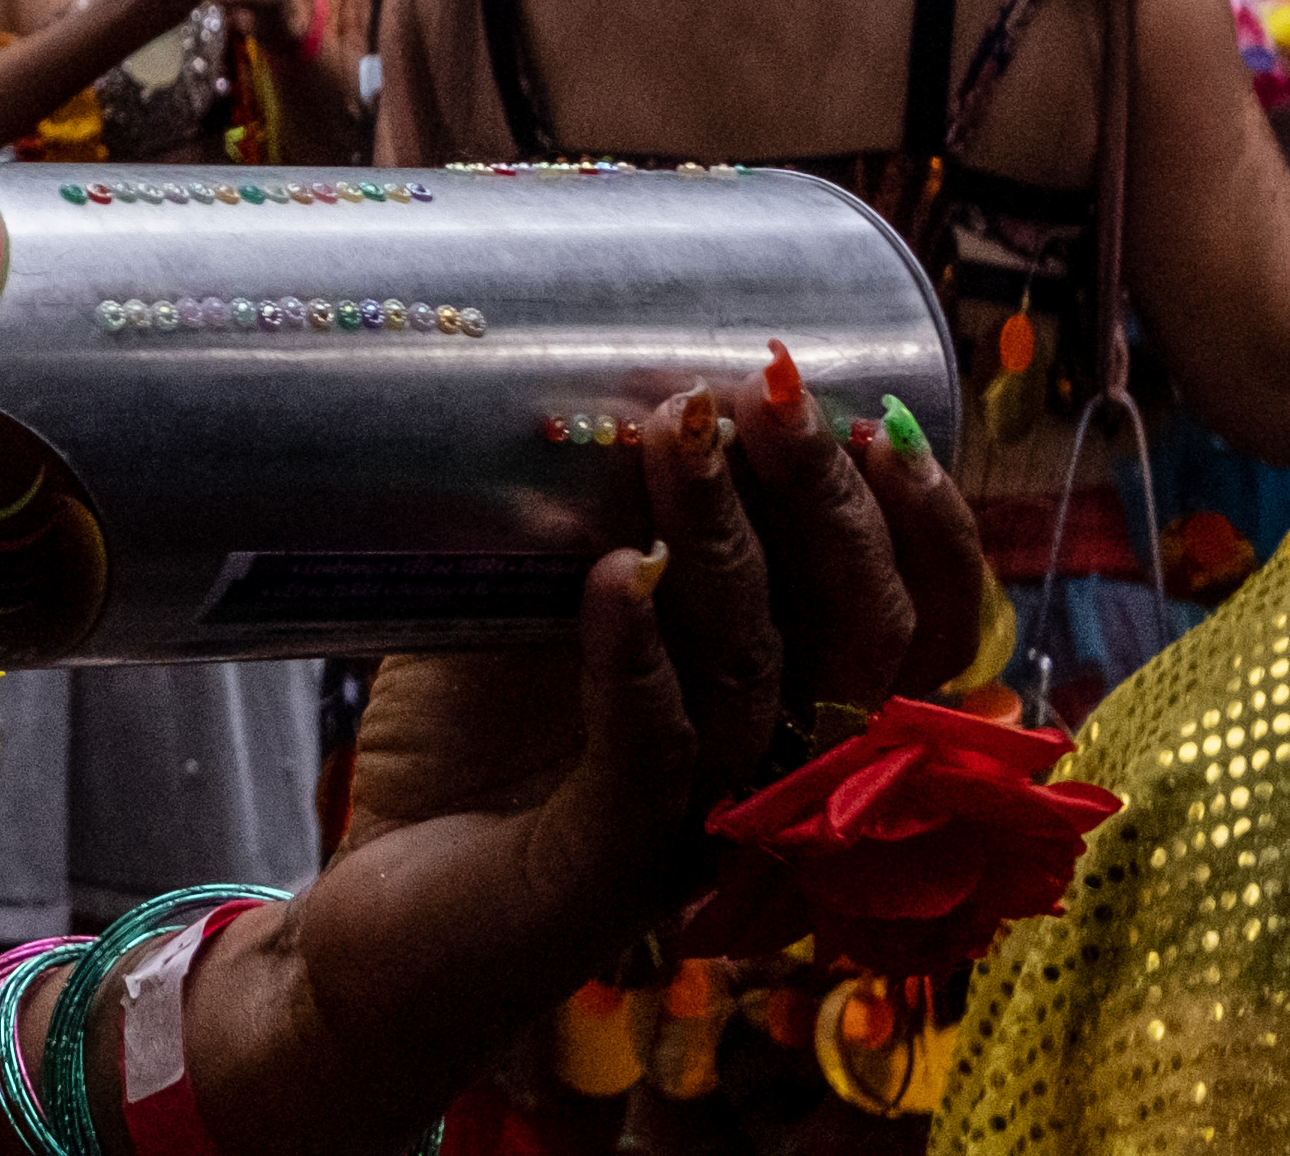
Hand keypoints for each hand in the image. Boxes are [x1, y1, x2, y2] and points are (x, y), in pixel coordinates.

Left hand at [201, 364, 994, 1139]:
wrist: (368, 917)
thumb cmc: (462, 756)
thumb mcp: (526, 608)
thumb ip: (577, 516)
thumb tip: (601, 373)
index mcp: (783, 708)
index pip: (910, 625)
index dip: (920, 529)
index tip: (873, 416)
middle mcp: (770, 773)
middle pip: (862, 642)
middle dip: (827, 508)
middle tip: (770, 397)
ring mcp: (699, 826)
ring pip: (756, 679)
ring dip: (721, 546)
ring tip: (676, 433)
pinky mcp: (611, 867)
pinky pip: (652, 752)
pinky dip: (637, 657)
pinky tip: (610, 575)